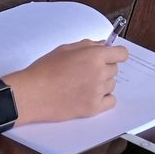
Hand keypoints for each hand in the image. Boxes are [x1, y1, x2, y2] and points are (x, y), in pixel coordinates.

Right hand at [9, 39, 127, 122]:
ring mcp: (97, 92)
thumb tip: (103, 45)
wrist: (33, 93)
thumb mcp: (65, 49)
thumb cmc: (44, 69)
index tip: (112, 56)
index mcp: (94, 55)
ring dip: (102, 83)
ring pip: (111, 85)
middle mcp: (100, 73)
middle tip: (87, 71)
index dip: (116, 54)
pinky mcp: (93, 108)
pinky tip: (90, 95)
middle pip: (114, 69)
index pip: (121, 54)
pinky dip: (104, 99)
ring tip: (83, 84)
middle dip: (104, 68)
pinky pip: (110, 102)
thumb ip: (88, 45)